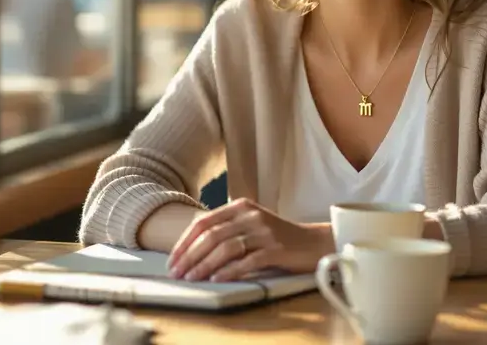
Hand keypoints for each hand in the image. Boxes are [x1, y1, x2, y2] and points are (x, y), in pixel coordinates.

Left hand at [166, 198, 331, 282]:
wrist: (313, 243)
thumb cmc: (277, 237)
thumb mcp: (250, 224)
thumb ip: (226, 229)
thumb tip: (191, 249)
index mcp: (240, 206)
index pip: (203, 222)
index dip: (185, 242)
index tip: (172, 260)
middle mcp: (250, 215)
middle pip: (211, 236)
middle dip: (190, 256)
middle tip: (177, 273)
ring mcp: (264, 232)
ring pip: (226, 248)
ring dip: (204, 265)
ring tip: (192, 279)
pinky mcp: (276, 249)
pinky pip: (247, 261)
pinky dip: (229, 271)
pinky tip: (217, 279)